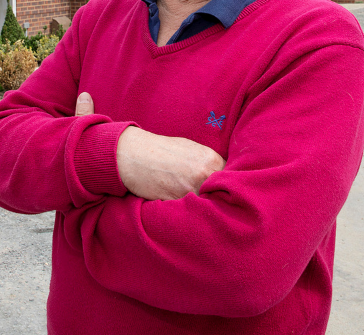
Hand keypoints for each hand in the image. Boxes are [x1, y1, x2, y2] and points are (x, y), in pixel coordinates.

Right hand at [75, 92, 224, 200]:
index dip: (230, 188)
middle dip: (221, 201)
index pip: (233, 179)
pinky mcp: (176, 202)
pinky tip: (186, 212)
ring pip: (208, 206)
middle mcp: (204, 173)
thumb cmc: (159, 150)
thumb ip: (207, 162)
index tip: (228, 194)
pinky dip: (189, 214)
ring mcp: (190, 189)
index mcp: (209, 159)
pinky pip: (190, 213)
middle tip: (218, 206)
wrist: (130, 155)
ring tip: (202, 211)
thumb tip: (223, 175)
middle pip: (224, 195)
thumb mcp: (189, 148)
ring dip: (207, 209)